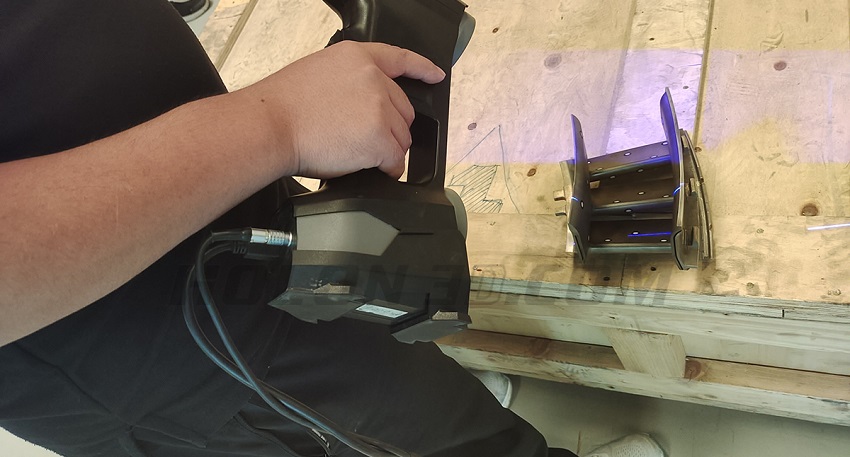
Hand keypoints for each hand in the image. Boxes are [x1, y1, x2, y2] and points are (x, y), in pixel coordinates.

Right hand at [239, 41, 444, 179]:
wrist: (271, 125)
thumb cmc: (281, 105)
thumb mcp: (318, 73)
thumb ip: (349, 82)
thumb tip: (363, 106)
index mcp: (357, 57)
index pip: (399, 58)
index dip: (421, 68)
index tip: (435, 74)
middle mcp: (374, 79)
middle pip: (403, 109)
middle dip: (390, 127)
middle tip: (363, 139)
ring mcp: (379, 108)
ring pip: (401, 137)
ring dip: (386, 149)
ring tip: (358, 153)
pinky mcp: (379, 138)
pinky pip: (395, 160)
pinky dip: (388, 169)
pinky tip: (374, 169)